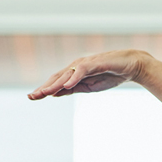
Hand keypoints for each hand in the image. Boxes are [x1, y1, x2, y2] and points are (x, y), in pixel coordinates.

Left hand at [28, 50, 150, 99]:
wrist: (130, 67)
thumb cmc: (109, 76)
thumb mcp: (88, 87)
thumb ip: (72, 89)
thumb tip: (56, 93)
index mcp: (74, 73)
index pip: (56, 82)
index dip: (44, 89)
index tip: (32, 97)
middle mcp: (76, 66)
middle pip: (57, 77)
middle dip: (44, 87)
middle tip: (32, 96)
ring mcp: (85, 64)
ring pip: (66, 74)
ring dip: (55, 84)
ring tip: (45, 92)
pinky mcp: (95, 63)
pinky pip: (82, 70)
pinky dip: (73, 78)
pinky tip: (66, 85)